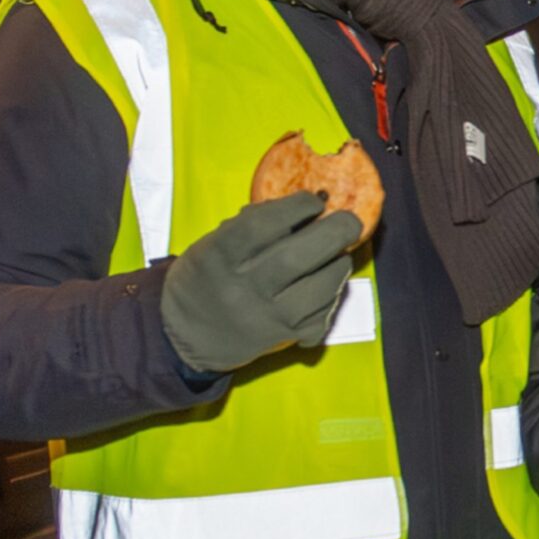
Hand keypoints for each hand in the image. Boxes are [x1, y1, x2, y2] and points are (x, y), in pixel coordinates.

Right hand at [159, 193, 362, 374]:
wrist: (189, 337)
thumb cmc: (207, 278)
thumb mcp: (213, 244)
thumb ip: (252, 225)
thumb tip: (306, 207)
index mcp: (219, 257)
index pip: (261, 226)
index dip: (295, 208)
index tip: (314, 200)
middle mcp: (243, 289)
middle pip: (297, 257)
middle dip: (334, 232)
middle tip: (350, 220)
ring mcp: (267, 318)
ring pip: (319, 288)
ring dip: (339, 264)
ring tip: (338, 253)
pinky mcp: (286, 338)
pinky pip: (323, 313)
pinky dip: (333, 293)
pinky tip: (327, 282)